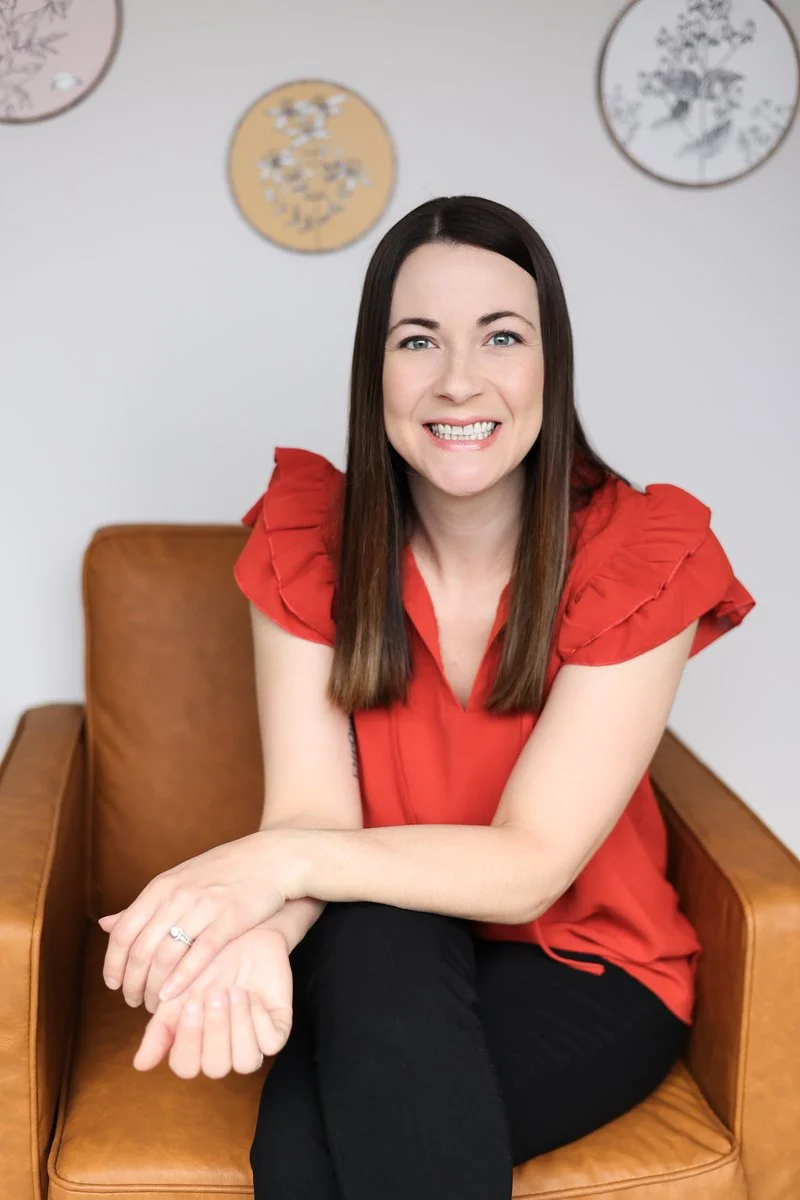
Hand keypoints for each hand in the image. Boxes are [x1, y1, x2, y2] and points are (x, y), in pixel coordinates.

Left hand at [98, 829, 299, 1007]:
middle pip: (140, 949)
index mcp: (161, 886)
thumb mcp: (178, 880)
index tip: (114, 985)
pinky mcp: (229, 919)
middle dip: (132, 982)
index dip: (113, 964)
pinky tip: (174, 995)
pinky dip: (182, 978)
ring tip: (153, 1005)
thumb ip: (143, 906)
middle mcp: (177, 895)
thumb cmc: (224, 871)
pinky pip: (199, 953)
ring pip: (166, 955)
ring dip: (154, 987)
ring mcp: (203, 906)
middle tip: (133, 1002)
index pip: (123, 932)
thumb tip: (104, 925)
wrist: (272, 857)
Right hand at [132, 926, 293, 1077]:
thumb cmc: (206, 965)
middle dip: (215, 1030)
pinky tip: (251, 994)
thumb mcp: (177, 994)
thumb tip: (139, 1065)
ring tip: (234, 992)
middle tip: (215, 994)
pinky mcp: (277, 1030)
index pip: (186, 1067)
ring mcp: (252, 1042)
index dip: (188, 1041)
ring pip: (245, 1062)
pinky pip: (270, 1043)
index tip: (191, 1004)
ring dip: (237, 1026)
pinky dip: (258, 1019)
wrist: (242, 937)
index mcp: (197, 1046)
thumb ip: (159, 1029)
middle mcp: (224, 1051)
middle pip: (216, 1068)